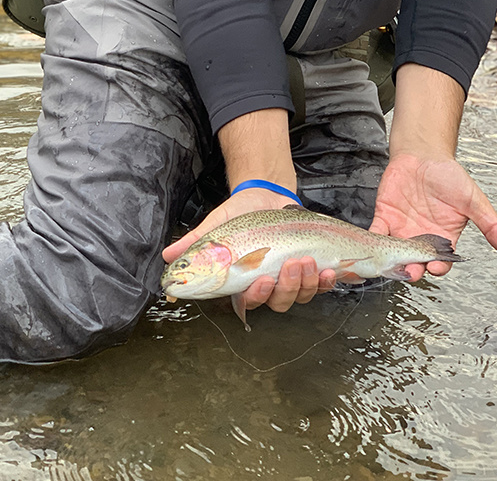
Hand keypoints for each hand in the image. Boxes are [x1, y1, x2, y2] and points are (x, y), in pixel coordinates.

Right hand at [162, 186, 336, 313]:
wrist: (267, 194)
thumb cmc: (240, 212)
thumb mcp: (217, 224)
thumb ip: (196, 241)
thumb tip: (167, 257)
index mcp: (243, 281)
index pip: (248, 301)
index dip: (257, 296)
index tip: (262, 280)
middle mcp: (268, 285)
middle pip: (278, 302)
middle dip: (288, 287)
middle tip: (293, 265)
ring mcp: (291, 280)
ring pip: (301, 296)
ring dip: (307, 283)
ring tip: (307, 261)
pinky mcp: (312, 270)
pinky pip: (322, 287)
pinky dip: (327, 282)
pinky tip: (329, 271)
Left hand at [369, 153, 496, 281]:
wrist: (423, 153)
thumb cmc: (448, 175)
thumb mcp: (473, 200)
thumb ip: (490, 225)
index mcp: (442, 237)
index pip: (440, 260)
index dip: (437, 266)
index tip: (436, 267)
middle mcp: (421, 237)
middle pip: (415, 262)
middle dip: (413, 270)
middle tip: (411, 272)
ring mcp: (401, 228)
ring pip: (394, 253)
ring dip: (391, 261)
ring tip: (393, 264)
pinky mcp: (384, 216)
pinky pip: (376, 233)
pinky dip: (372, 240)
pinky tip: (372, 245)